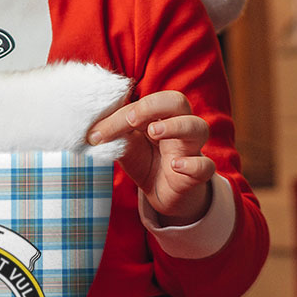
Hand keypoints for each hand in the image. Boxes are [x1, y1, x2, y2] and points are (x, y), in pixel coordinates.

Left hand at [87, 90, 214, 224]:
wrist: (162, 194)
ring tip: (154, 132)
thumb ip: (114, 134)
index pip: (145, 102)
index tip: (98, 133)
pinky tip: (175, 165)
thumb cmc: (146, 161)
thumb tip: (90, 130)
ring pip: (198, 128)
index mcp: (160, 115)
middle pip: (178, 102)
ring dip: (176, 126)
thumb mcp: (126, 146)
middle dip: (154, 106)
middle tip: (131, 120)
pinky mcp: (198, 174)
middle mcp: (179, 126)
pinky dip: (193, 164)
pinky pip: (205, 165)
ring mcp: (191, 149)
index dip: (122, 114)